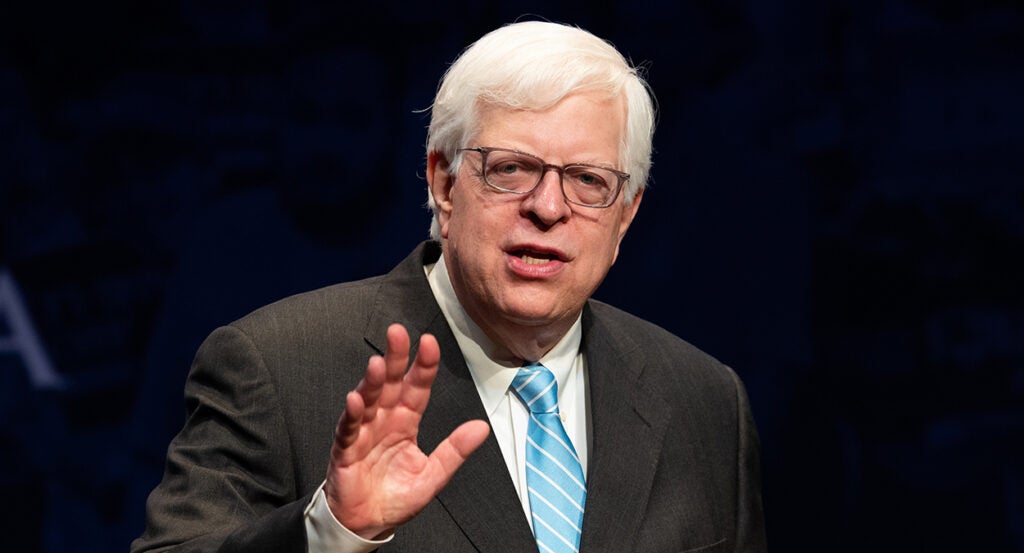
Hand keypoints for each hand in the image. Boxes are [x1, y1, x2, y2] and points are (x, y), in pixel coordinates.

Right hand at [324, 324, 489, 538]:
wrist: (367, 523)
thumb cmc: (396, 497)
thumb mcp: (433, 475)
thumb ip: (455, 450)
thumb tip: (482, 428)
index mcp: (406, 422)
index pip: (417, 388)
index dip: (423, 366)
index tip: (429, 343)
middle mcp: (384, 421)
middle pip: (389, 383)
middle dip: (394, 358)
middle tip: (398, 333)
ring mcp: (364, 432)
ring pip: (368, 400)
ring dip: (371, 381)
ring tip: (377, 364)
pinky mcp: (346, 450)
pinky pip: (349, 429)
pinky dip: (352, 415)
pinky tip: (356, 400)